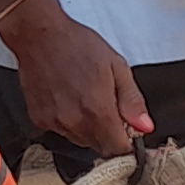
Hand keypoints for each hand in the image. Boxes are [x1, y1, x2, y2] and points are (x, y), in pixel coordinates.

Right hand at [5, 0, 150, 156]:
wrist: (39, 35)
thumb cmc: (78, 44)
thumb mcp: (116, 66)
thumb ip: (132, 100)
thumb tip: (144, 126)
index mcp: (97, 110)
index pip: (118, 148)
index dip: (127, 142)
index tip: (128, 130)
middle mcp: (74, 122)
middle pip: (100, 147)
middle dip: (109, 133)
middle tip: (106, 104)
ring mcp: (54, 122)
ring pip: (81, 140)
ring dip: (88, 127)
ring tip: (85, 96)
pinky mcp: (39, 119)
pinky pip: (62, 131)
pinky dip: (69, 121)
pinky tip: (67, 97)